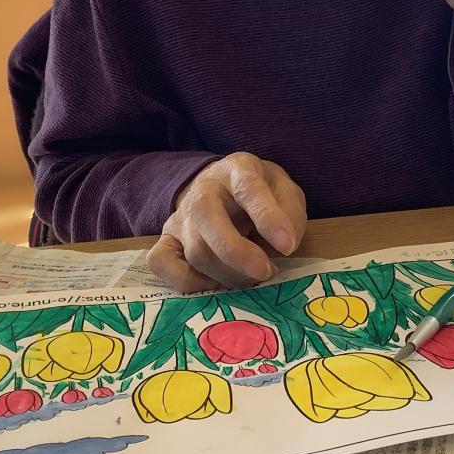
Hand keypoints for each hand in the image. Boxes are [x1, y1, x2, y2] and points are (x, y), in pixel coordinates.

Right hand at [147, 153, 306, 292]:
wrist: (222, 186)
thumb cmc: (258, 192)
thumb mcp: (284, 190)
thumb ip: (291, 212)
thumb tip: (285, 245)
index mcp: (237, 169)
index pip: (248, 189)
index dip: (267, 218)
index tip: (287, 245)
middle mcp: (202, 190)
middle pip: (208, 220)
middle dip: (238, 253)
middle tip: (266, 272)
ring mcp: (180, 216)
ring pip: (195, 251)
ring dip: (228, 274)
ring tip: (253, 277)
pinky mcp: (166, 239)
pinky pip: (162, 263)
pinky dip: (187, 281)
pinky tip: (215, 283)